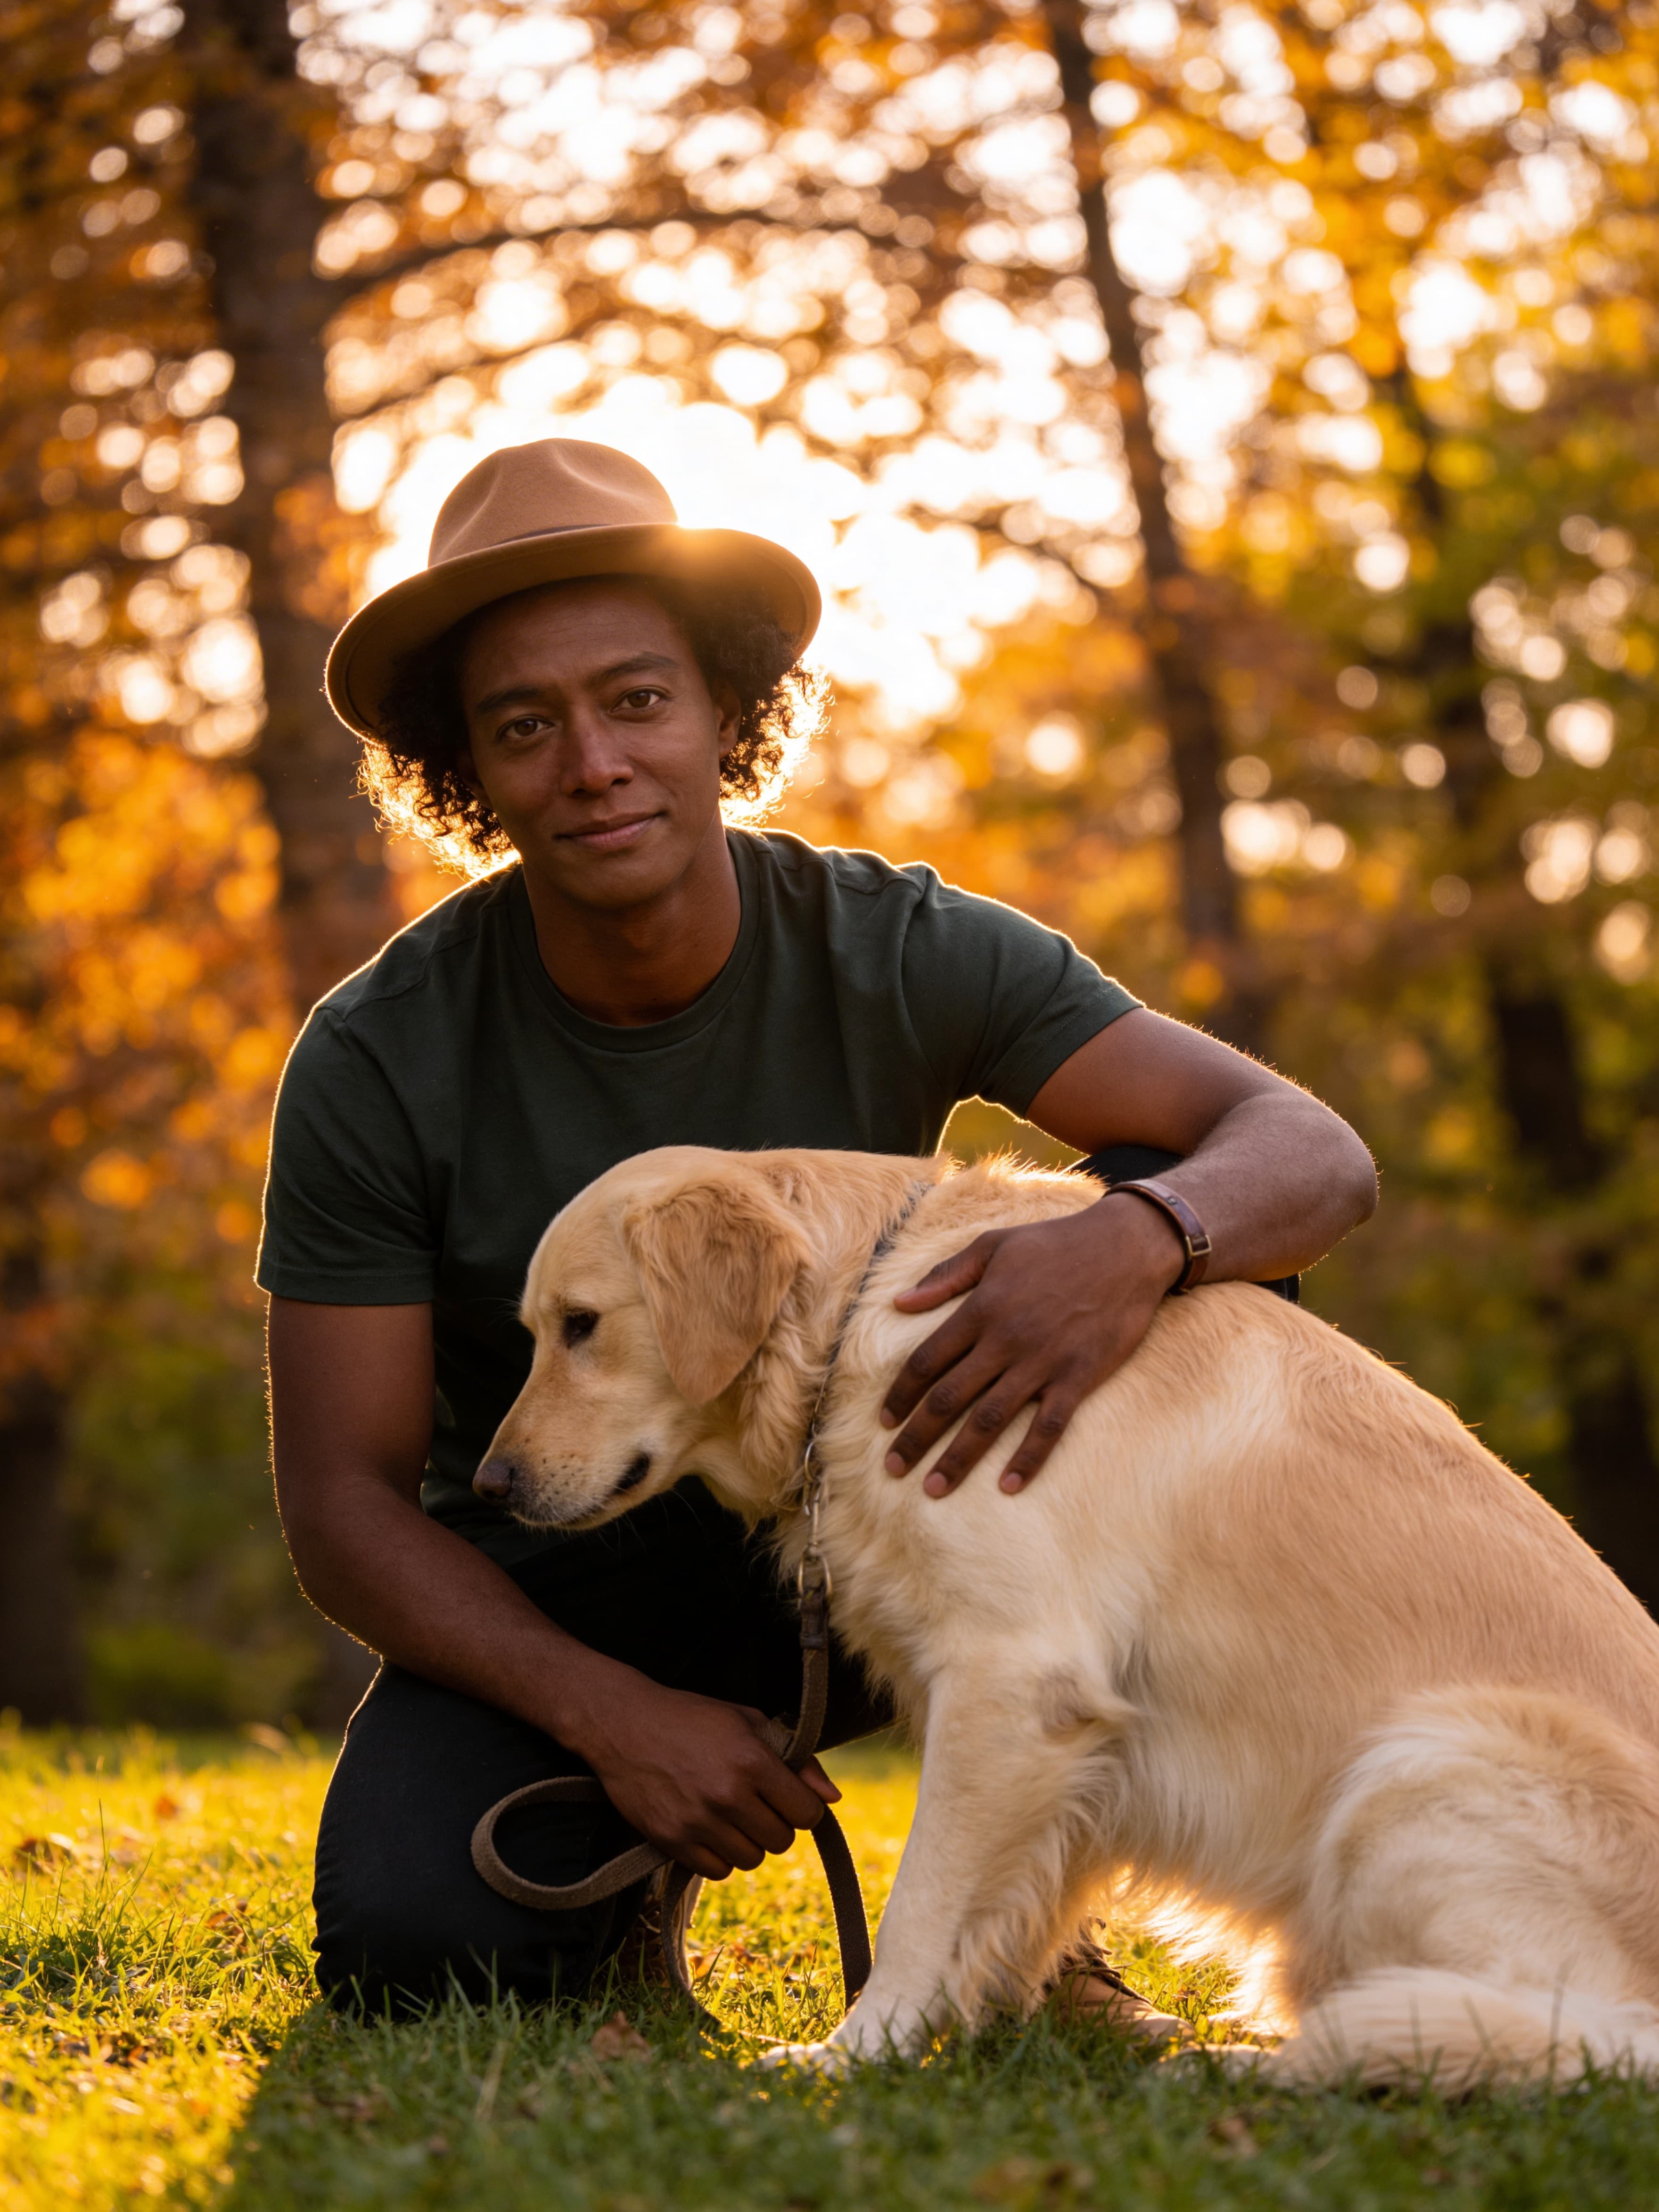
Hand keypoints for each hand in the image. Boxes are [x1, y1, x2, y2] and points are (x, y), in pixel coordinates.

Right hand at [575, 1675, 839, 1881]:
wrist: (623, 1724)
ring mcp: (698, 1822)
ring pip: (751, 1859)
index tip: (788, 1797)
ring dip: (748, 1841)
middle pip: (782, 1840)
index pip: (807, 1812)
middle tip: (757, 1803)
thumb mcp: (748, 1721)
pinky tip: (709, 1828)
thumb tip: (833, 1798)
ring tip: (730, 1815)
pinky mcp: (672, 1841)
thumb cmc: (691, 1717)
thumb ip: (797, 1759)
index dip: (804, 1806)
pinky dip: (719, 1856)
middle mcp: (728, 1795)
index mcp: (752, 1761)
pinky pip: (717, 1871)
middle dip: (776, 1823)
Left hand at [879, 1193, 1182, 1496]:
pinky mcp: (1079, 1376)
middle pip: (949, 1398)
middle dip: (917, 1438)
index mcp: (981, 1308)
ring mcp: (1043, 1362)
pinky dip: (1028, 1458)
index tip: (884, 1422)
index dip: (901, 1395)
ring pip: (990, 1419)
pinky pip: (1049, 1426)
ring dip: (959, 1457)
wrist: (1126, 1248)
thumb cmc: (1056, 1242)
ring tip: (934, 1489)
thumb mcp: (993, 1246)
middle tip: (894, 1468)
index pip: (927, 1361)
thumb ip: (945, 1275)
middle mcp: (1005, 1340)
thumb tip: (899, 1302)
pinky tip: (1009, 1486)